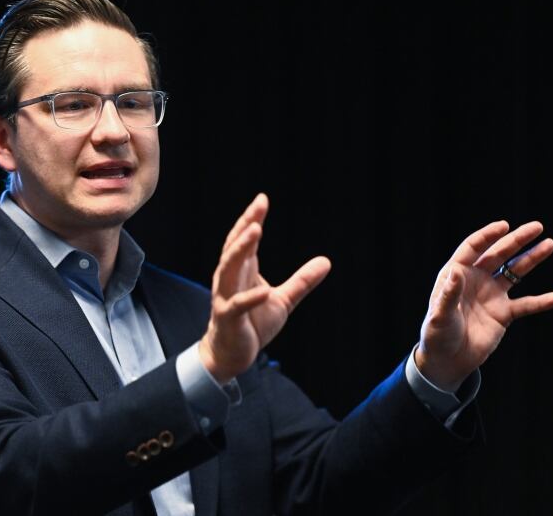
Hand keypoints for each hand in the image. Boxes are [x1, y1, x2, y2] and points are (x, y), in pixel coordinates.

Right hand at [199, 193, 330, 382]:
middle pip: (234, 247)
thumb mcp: (282, 300)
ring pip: (229, 268)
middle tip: (258, 206)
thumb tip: (327, 260)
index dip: (252, 219)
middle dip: (245, 225)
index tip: (263, 199)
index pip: (244, 240)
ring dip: (240, 249)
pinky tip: (265, 290)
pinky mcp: (228, 318)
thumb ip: (301, 281)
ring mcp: (225, 297)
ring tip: (255, 231)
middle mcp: (229, 279)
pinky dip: (250, 297)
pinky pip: (237, 305)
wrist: (230, 353)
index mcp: (241, 271)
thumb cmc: (252, 323)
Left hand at [416, 221, 552, 390]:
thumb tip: (455, 272)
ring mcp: (490, 296)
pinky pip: (525, 305)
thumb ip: (448, 295)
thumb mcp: (439, 316)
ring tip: (549, 244)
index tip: (505, 226)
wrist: (447, 360)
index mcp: (456, 275)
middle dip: (516, 240)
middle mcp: (475, 281)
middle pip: (498, 254)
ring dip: (531, 259)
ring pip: (514, 272)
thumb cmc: (437, 336)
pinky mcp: (502, 314)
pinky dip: (540, 301)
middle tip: (537, 227)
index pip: (473, 248)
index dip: (488, 236)